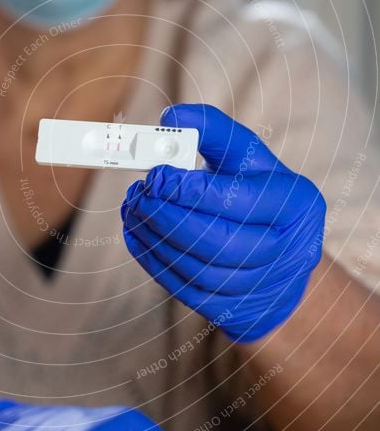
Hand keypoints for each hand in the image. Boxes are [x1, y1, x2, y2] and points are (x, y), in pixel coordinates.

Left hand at [122, 104, 326, 341]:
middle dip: (168, 217)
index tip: (156, 174)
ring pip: (199, 269)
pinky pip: (187, 290)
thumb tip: (170, 118)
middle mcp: (288, 250)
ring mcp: (264, 287)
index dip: (190, 190)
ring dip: (155, 239)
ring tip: (133, 210)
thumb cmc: (258, 196)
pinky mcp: (236, 311)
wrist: (282, 262)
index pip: (237, 199)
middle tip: (138, 195)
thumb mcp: (249, 159)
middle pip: (218, 241)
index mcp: (297, 203)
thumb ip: (215, 134)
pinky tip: (137, 236)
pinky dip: (155, 262)